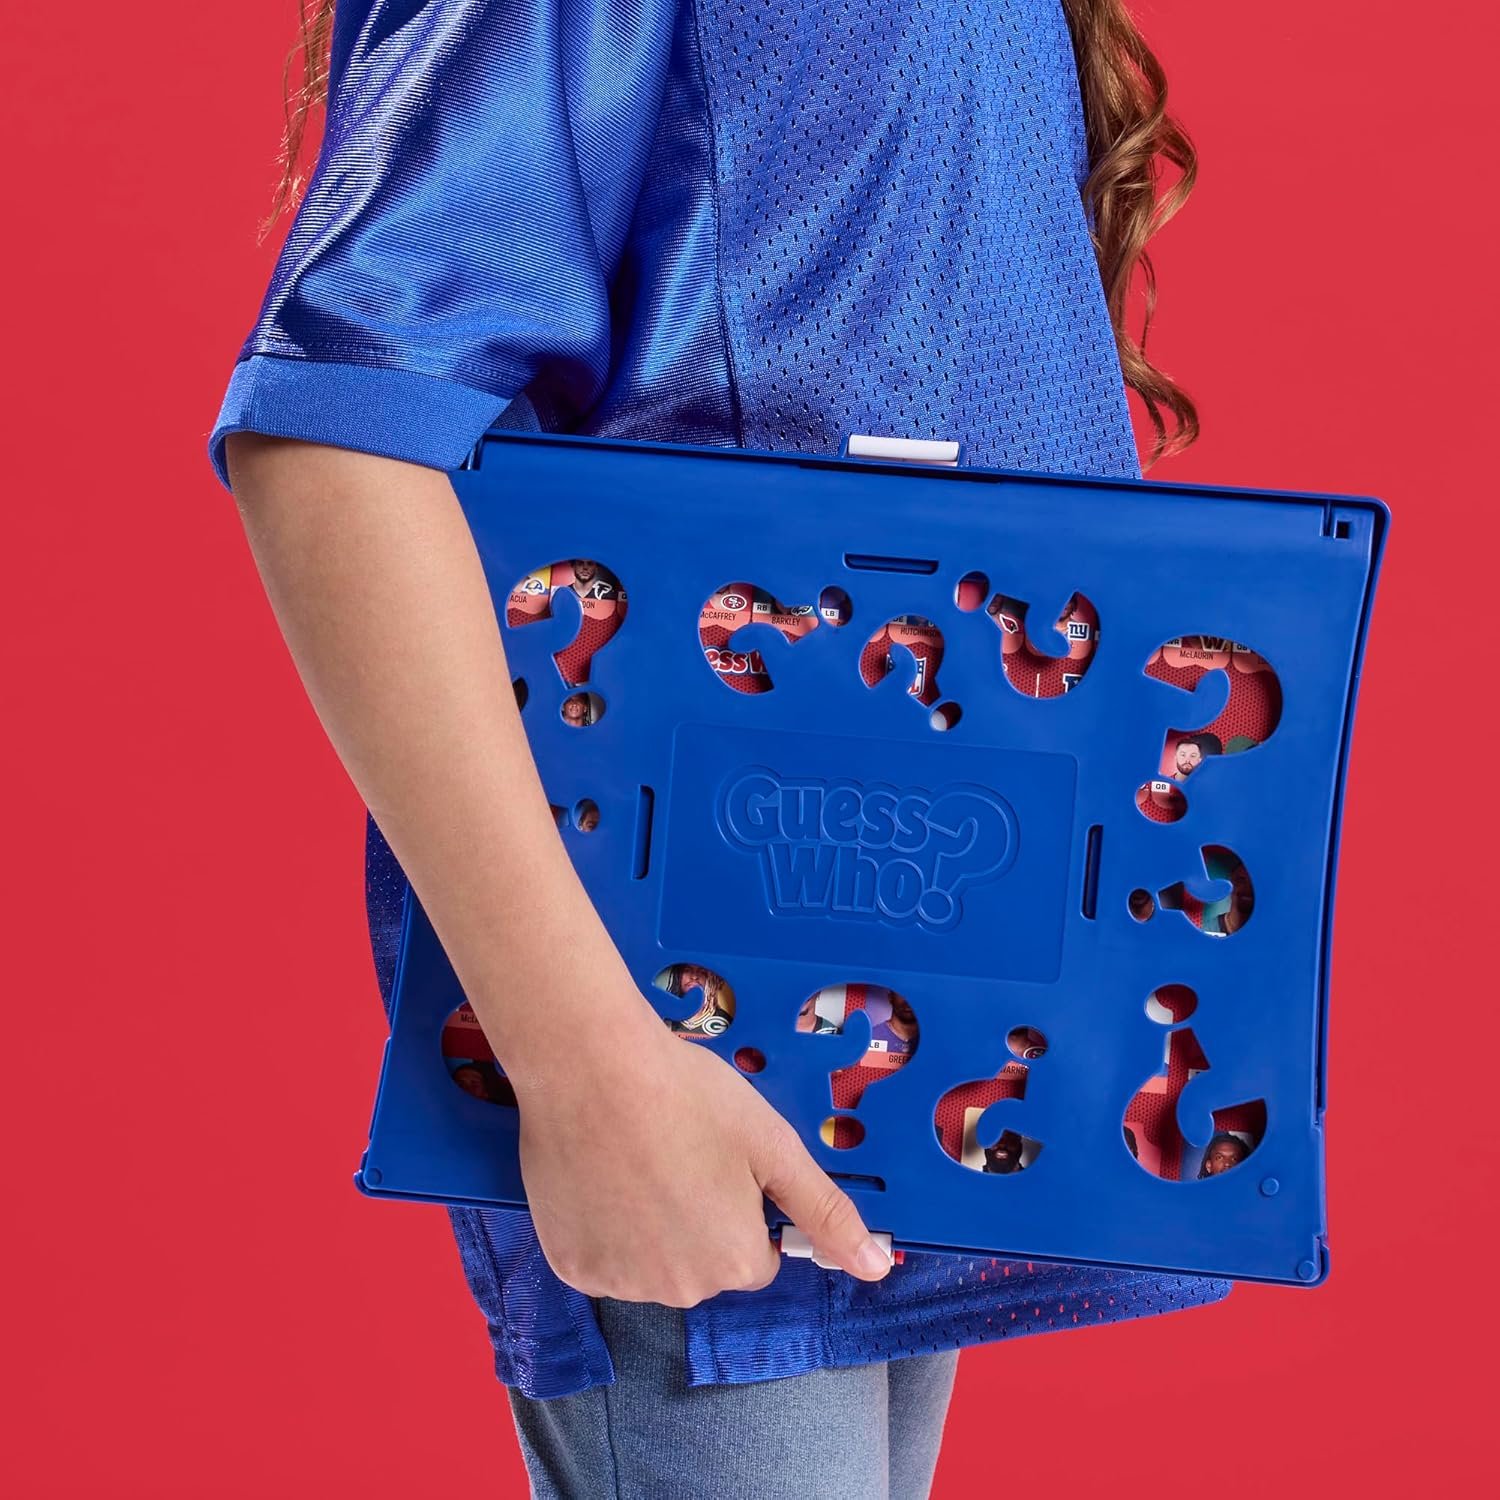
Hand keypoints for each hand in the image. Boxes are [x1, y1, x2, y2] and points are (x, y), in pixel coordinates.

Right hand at [512, 996, 893, 1306]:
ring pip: (651, 1262)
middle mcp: (680, 1289)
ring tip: (637, 1158)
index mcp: (736, 1263)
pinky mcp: (569, 1265)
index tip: (720, 1160)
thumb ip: (825, 1213)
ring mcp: (619, 1282)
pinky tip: (601, 1176)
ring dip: (649, 1226)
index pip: (756, 1256)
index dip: (743, 1206)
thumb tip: (876, 1268)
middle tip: (678, 1152)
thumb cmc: (688, 1096)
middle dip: (698, 1219)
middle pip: (703, 1264)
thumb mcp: (773, 1146)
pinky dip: (602, 1227)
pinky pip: (601, 1257)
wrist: (591, 1067)